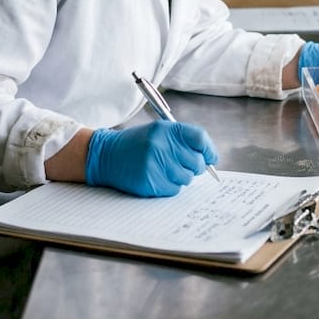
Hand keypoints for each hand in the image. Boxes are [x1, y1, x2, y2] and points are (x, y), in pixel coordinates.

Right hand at [85, 121, 219, 197]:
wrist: (107, 155)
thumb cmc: (137, 144)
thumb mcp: (158, 132)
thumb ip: (182, 140)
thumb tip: (208, 158)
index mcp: (167, 130)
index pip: (200, 138)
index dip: (209, 150)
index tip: (211, 158)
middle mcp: (162, 145)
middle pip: (197, 162)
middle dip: (195, 166)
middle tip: (184, 165)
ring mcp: (156, 164)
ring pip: (187, 178)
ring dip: (181, 177)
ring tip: (165, 170)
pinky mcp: (150, 181)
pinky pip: (174, 189)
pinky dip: (169, 186)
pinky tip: (157, 177)